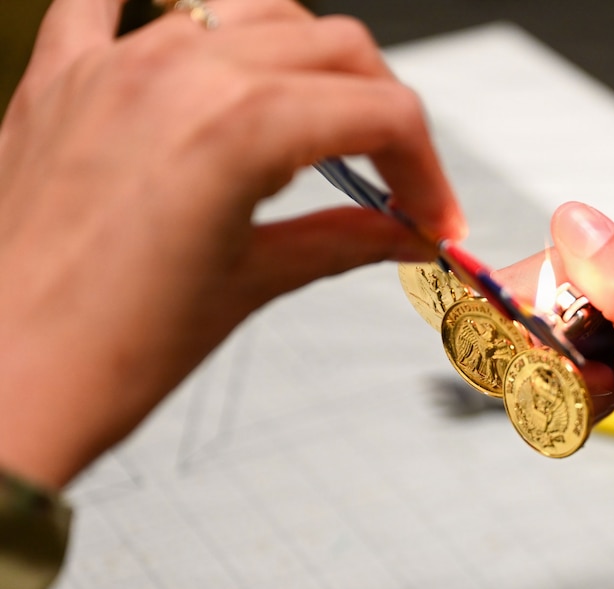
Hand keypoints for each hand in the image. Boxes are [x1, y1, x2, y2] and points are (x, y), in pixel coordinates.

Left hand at [0, 0, 463, 488]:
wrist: (1, 385)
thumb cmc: (107, 353)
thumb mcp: (251, 286)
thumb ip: (341, 241)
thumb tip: (403, 234)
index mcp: (240, 127)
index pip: (382, 112)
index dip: (427, 166)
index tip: (431, 210)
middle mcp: (180, 73)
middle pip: (332, 45)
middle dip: (382, 109)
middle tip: (393, 177)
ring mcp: (114, 64)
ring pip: (248, 6)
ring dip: (301, 58)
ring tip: (310, 121)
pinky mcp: (59, 78)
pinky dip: (157, 8)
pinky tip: (184, 39)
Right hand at [547, 202, 613, 587]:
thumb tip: (576, 220)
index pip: (550, 261)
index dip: (547, 324)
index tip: (584, 363)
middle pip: (540, 288)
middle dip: (549, 347)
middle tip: (600, 384)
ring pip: (541, 317)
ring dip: (554, 365)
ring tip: (608, 391)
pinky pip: (559, 337)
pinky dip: (564, 373)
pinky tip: (605, 393)